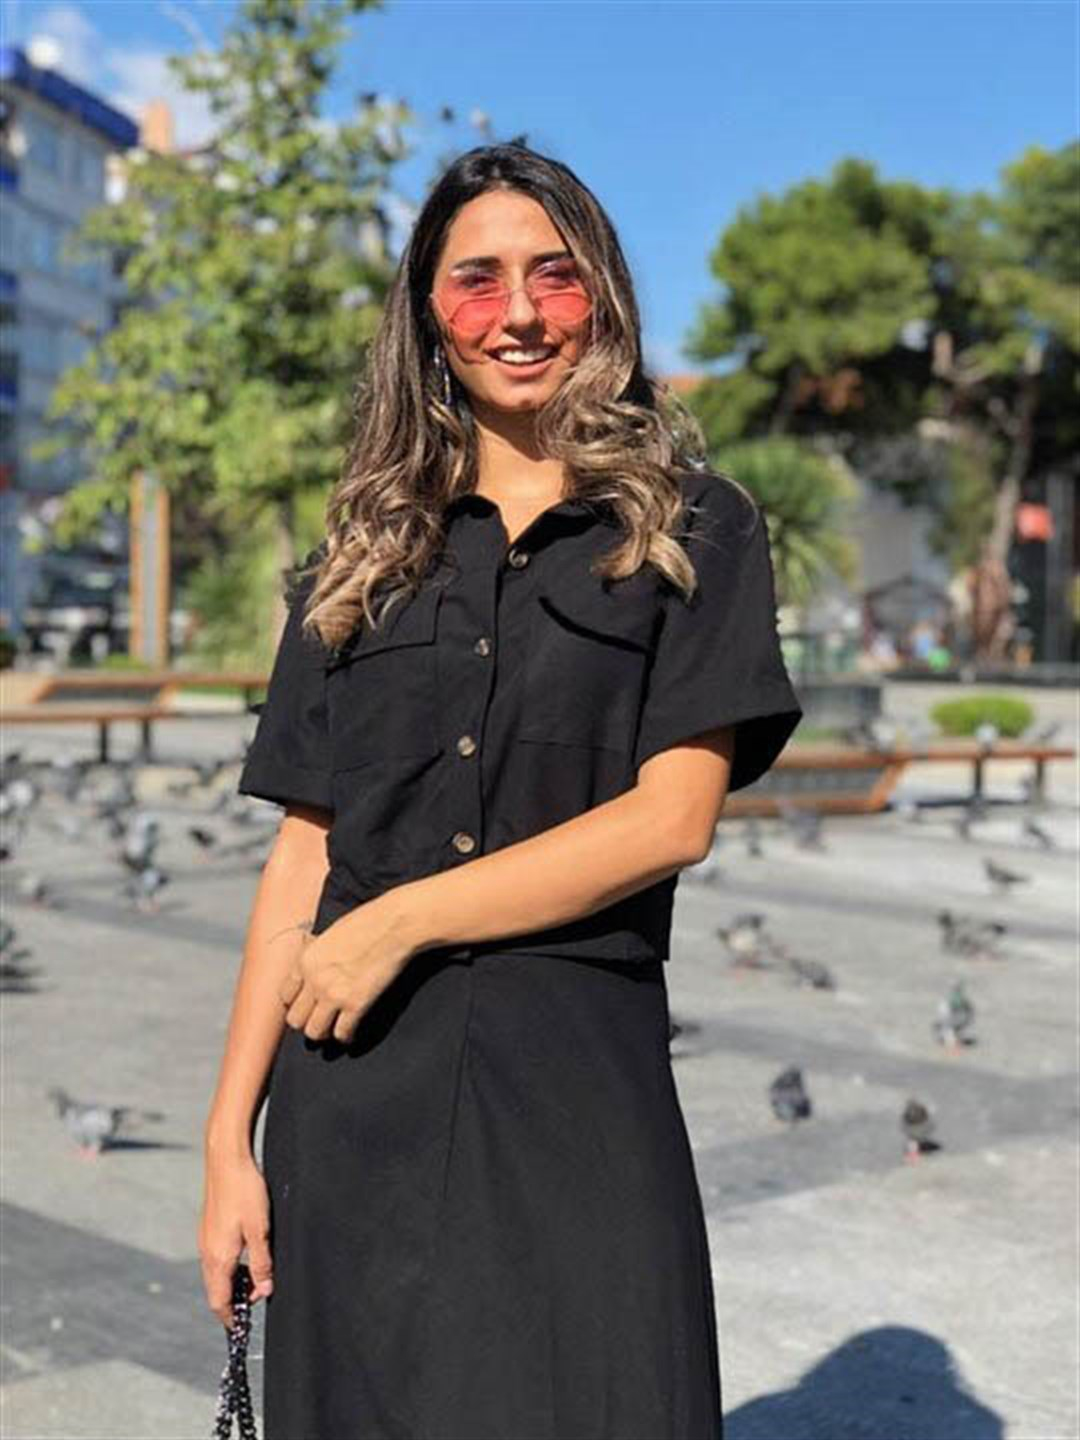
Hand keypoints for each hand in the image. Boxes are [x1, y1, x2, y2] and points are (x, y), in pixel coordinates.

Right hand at [199, 1154, 273, 1330]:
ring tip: (257, 1277)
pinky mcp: (209, 1227)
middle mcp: (207, 1252)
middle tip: (257, 1299)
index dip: (231, 1319)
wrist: (226, 1159)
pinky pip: (216, 1258)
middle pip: (216, 1290)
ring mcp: (206, 1239)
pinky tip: (246, 1254)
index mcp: (218, 1258)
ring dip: (234, 1282)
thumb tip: (264, 1291)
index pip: (219, 1302)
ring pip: (216, 1274)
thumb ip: (262, 1262)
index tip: (242, 1328)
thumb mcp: (260, 1229)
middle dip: (234, 1301)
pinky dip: (230, 1266)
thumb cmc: (245, 1191)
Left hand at [278, 898, 416, 1044]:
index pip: (285, 997)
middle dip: (308, 1021)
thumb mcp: (331, 934)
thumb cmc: (369, 922)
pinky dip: (347, 1035)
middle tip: (321, 1018)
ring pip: (314, 1033)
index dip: (297, 1003)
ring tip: (336, 1027)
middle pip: (295, 1020)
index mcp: (305, 960)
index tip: (309, 1004)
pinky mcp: (356, 1005)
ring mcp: (334, 994)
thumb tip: (318, 970)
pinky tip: (354, 1029)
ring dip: (325, 1032)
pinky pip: (342, 1034)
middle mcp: (314, 980)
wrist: (395, 923)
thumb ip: (318, 956)